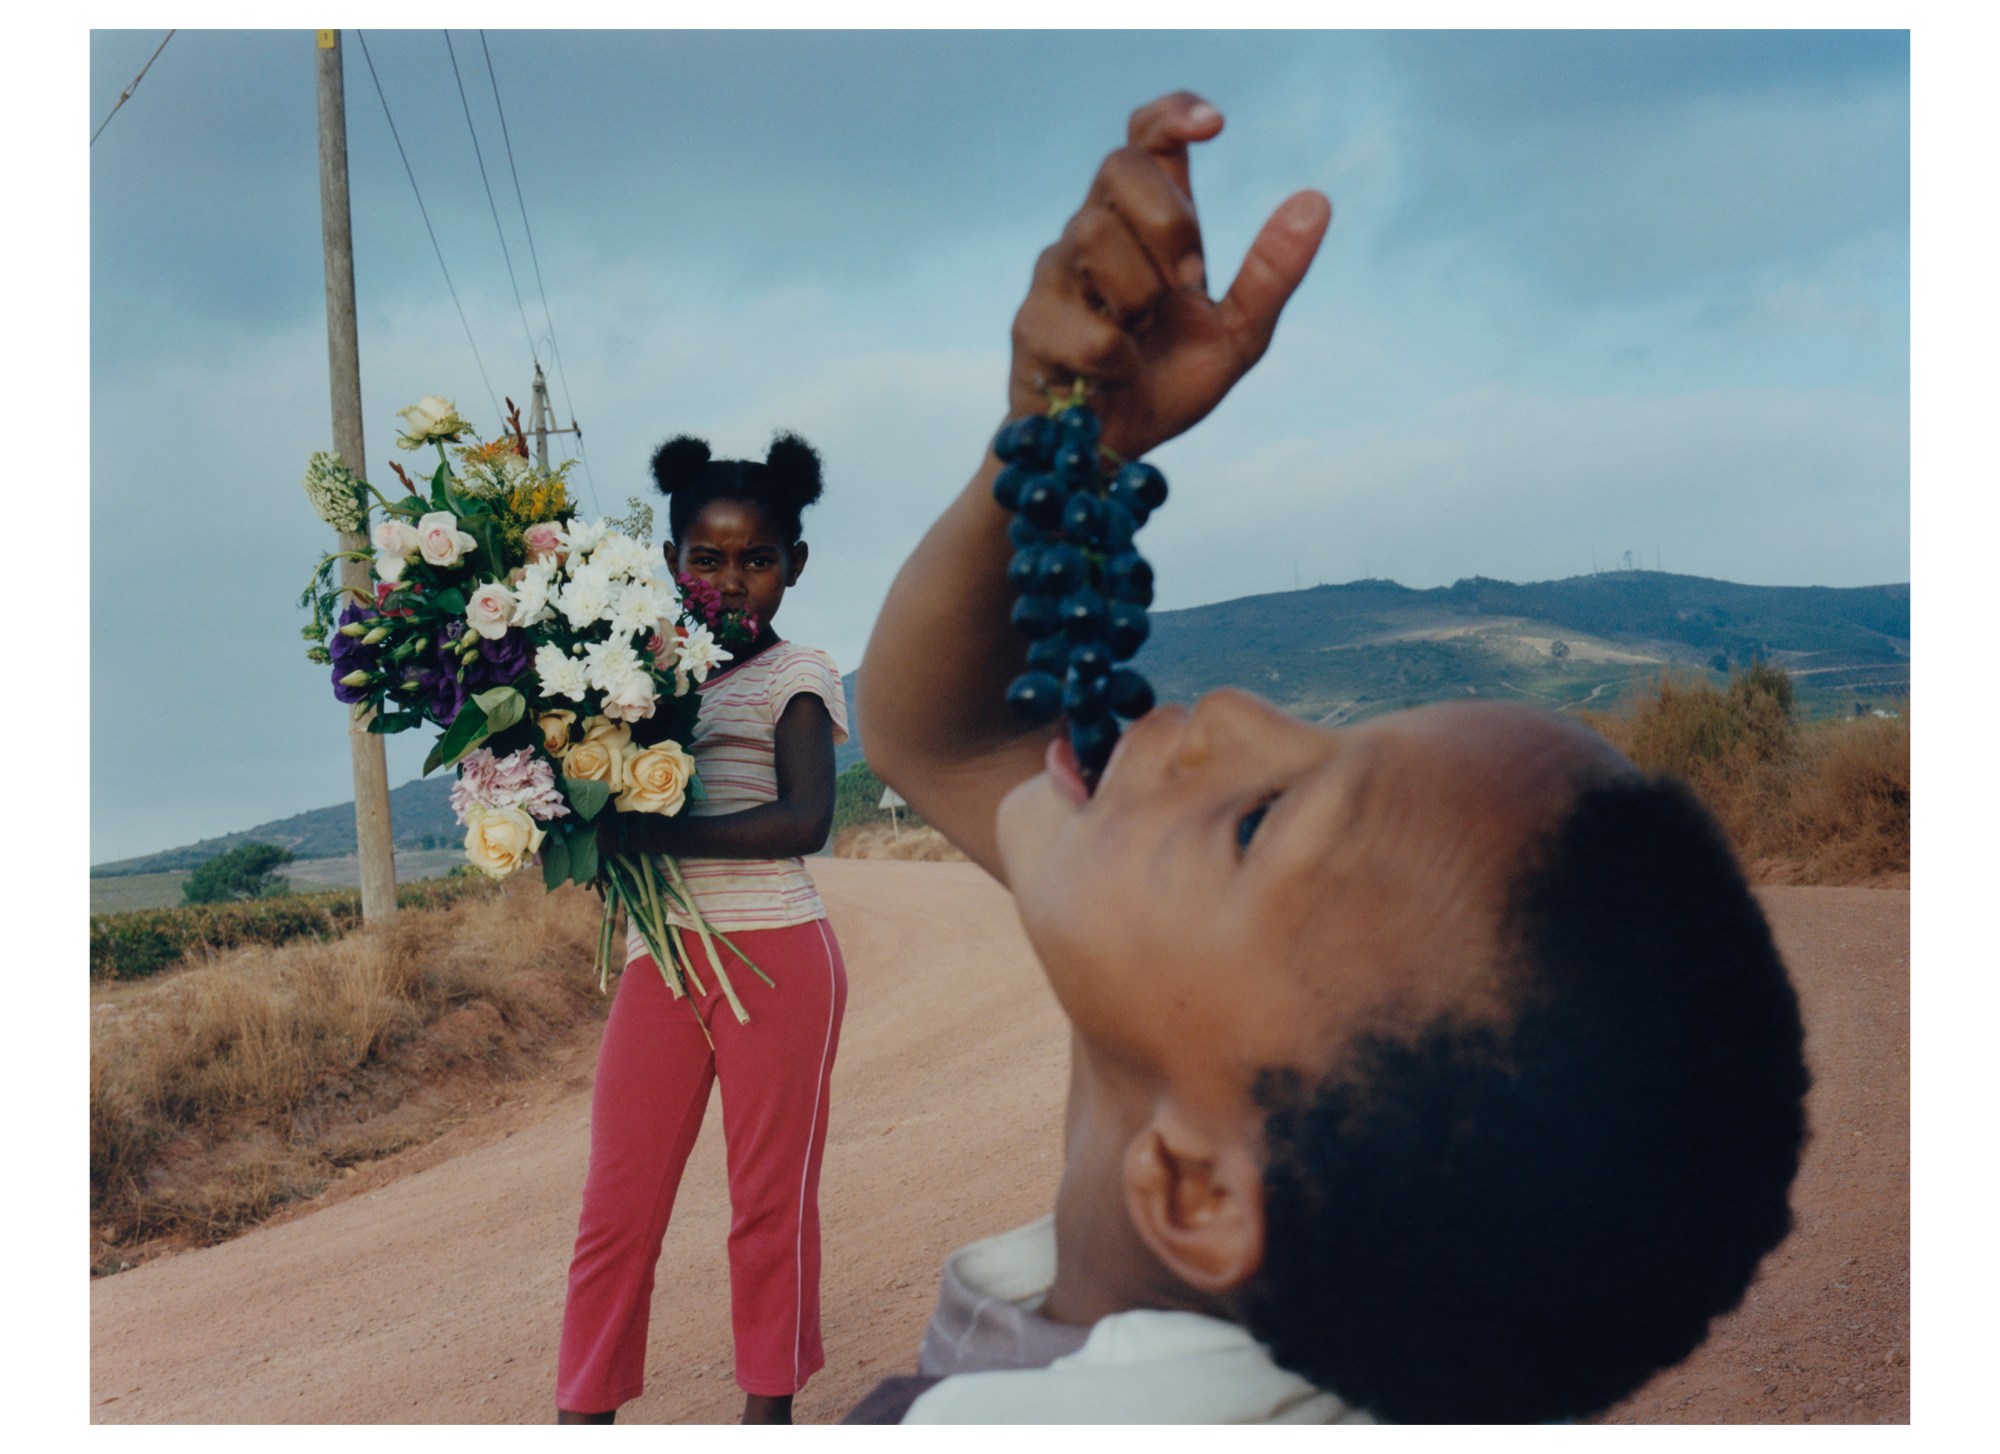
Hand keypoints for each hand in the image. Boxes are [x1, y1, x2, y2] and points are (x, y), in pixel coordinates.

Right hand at [1007, 92, 1330, 458]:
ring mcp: (1054, 275)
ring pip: (1092, 235)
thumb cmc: (1166, 385)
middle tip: (1190, 282)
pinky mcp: (1031, 326)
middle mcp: (1092, 233)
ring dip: (1139, 292)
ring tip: (1144, 337)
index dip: (1172, 115)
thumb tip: (1316, 199)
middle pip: (1118, 167)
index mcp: (1143, 225)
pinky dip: (1115, 356)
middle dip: (1168, 220)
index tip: (1215, 127)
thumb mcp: (1237, 336)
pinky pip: (1082, 324)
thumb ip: (1271, 275)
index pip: (1144, 137)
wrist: (1106, 455)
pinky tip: (1118, 374)